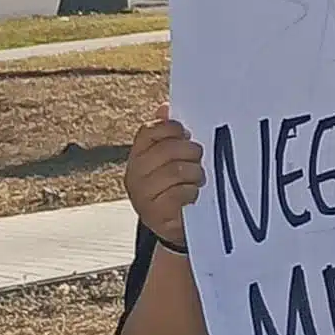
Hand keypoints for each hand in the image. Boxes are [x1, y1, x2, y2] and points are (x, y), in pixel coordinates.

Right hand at [124, 113, 202, 243]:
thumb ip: (168, 135)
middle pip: (167, 149)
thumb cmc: (174, 187)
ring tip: (198, 178)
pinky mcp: (156, 213)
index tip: (187, 133)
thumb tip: (165, 108)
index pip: (149, 132)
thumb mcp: (170, 160)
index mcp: (137, 156)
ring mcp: (143, 195)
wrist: (174, 226)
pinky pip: (181, 192)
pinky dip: (193, 192)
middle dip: (191, 151)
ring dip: (196, 173)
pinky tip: (194, 195)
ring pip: (176, 170)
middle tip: (199, 158)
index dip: (171, 128)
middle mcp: (135, 174)